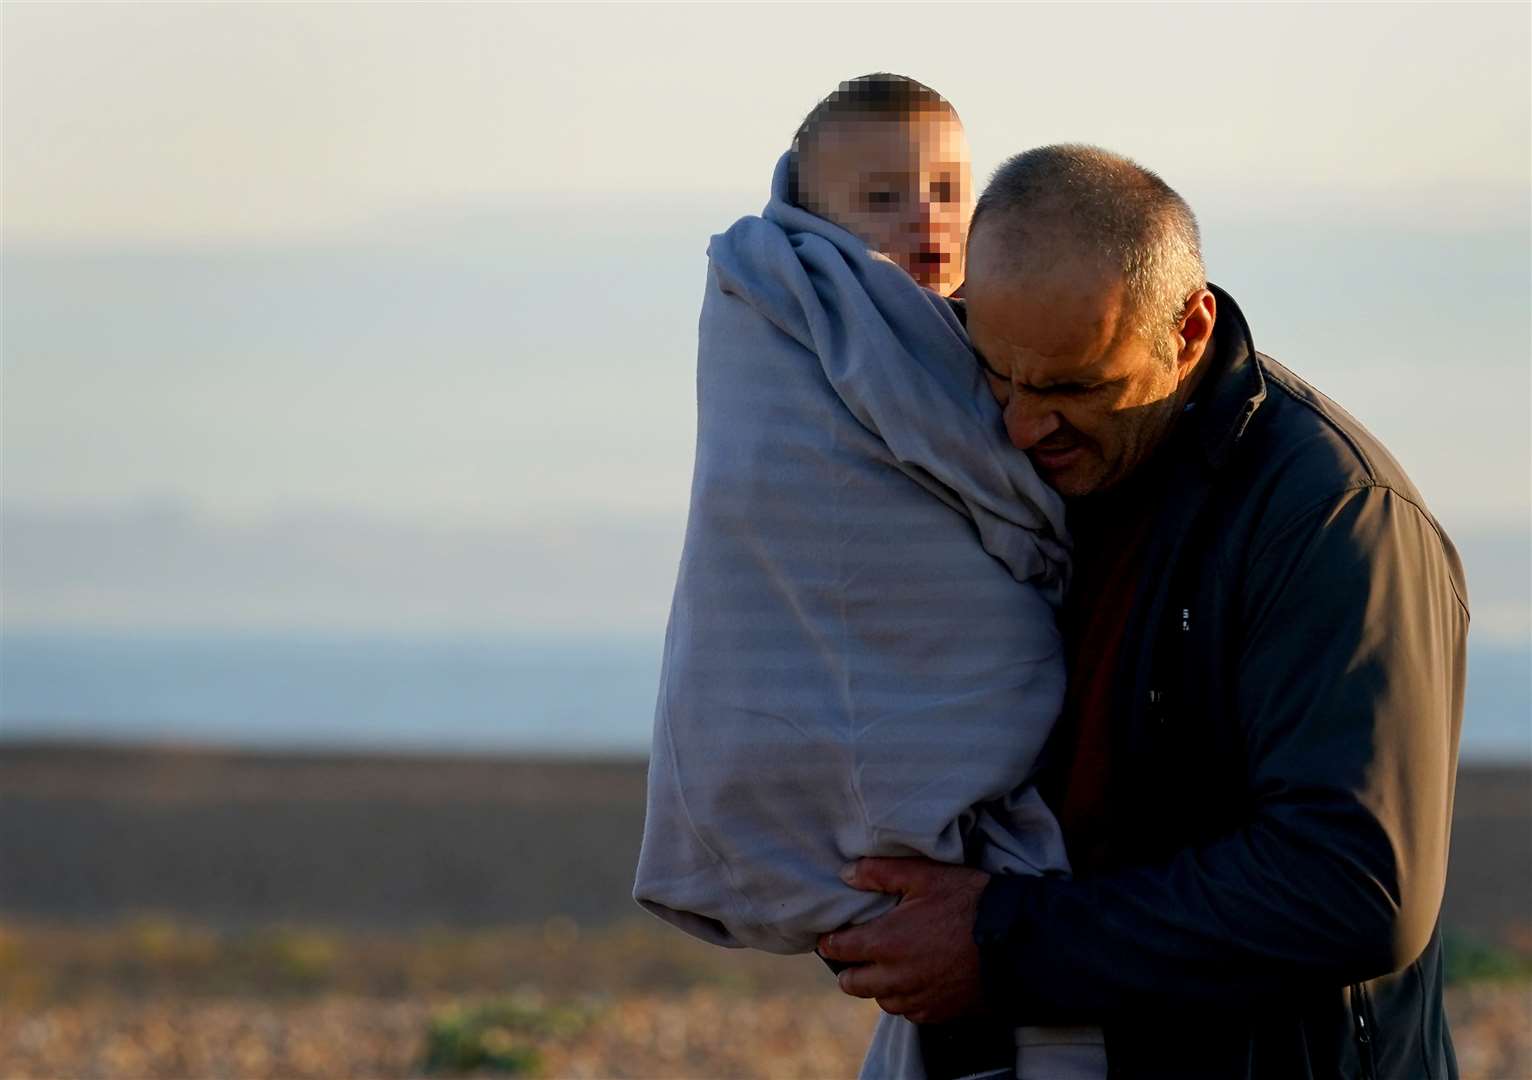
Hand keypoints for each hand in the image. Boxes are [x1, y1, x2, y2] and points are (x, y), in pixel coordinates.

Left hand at [816, 857, 990, 1024]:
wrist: (1018, 941)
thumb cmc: (971, 902)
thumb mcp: (926, 875)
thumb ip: (880, 873)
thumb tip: (846, 874)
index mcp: (886, 942)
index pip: (839, 950)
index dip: (831, 942)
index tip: (833, 936)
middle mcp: (896, 977)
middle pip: (853, 985)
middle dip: (850, 969)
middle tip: (859, 954)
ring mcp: (919, 999)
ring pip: (882, 1001)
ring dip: (880, 986)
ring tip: (890, 967)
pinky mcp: (940, 1013)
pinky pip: (910, 1012)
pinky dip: (908, 999)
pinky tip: (918, 981)